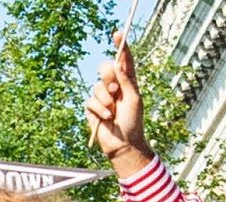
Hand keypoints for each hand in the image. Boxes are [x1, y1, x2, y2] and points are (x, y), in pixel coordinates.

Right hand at [84, 36, 152, 172]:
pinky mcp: (92, 108)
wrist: (122, 143)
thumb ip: (126, 81)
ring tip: (113, 111)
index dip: (121, 47)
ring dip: (106, 100)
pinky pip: (91, 101)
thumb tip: (118, 64)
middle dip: (109, 77)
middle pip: (106, 68)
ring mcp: (103, 97)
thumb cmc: (133, 122)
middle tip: (115, 89)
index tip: (118, 34)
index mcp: (128, 82)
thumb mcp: (134, 99)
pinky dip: (99, 109)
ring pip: (97, 86)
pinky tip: (107, 118)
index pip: (124, 60)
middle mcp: (115, 86)